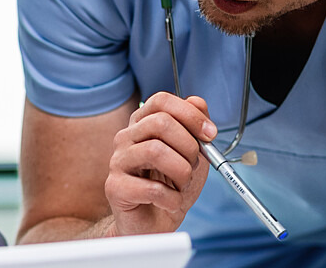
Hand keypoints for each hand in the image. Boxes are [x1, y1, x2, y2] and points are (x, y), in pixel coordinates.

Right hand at [103, 92, 214, 236]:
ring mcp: (118, 161)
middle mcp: (126, 138)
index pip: (162, 101)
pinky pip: (152, 188)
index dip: (190, 114)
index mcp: (143, 125)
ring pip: (155, 151)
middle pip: (161, 122)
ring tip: (181, 186)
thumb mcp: (192, 154)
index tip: (210, 134)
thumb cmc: (171, 187)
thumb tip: (198, 103)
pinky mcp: (115, 187)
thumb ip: (195, 127)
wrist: (155, 223)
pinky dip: (172, 199)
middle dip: (189, 146)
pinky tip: (171, 203)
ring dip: (182, 172)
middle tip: (193, 166)